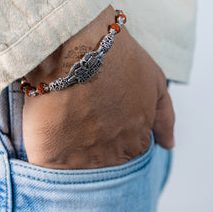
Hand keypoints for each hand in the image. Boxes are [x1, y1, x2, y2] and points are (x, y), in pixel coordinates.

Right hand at [22, 5, 174, 168]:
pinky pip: (46, 165)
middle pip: (102, 162)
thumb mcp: (154, 82)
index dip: (114, 132)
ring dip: (67, 148)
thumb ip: (164, 117)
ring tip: (61, 118)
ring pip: (74, 166)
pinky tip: (43, 130)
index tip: (100, 115)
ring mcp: (81, 159)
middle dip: (92, 143)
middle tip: (79, 115)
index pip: (130, 152)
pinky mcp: (49, 156)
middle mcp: (113, 156)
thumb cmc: (118, 58)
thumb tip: (169, 145)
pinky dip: (44, 153)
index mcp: (137, 141)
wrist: (78, 45)